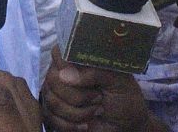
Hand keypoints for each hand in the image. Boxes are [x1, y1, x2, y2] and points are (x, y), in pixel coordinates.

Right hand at [41, 46, 166, 131]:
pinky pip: (51, 119)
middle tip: (99, 97)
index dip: (68, 66)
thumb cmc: (124, 96)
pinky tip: (87, 124)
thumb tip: (65, 75)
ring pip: (52, 101)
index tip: (87, 79)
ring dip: (78, 112)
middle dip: (78, 95)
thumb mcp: (117, 80)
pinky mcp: (54, 114)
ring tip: (96, 110)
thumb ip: (95, 72)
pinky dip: (72, 125)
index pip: (59, 53)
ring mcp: (55, 93)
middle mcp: (62, 73)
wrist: (126, 124)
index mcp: (77, 59)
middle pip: (53, 79)